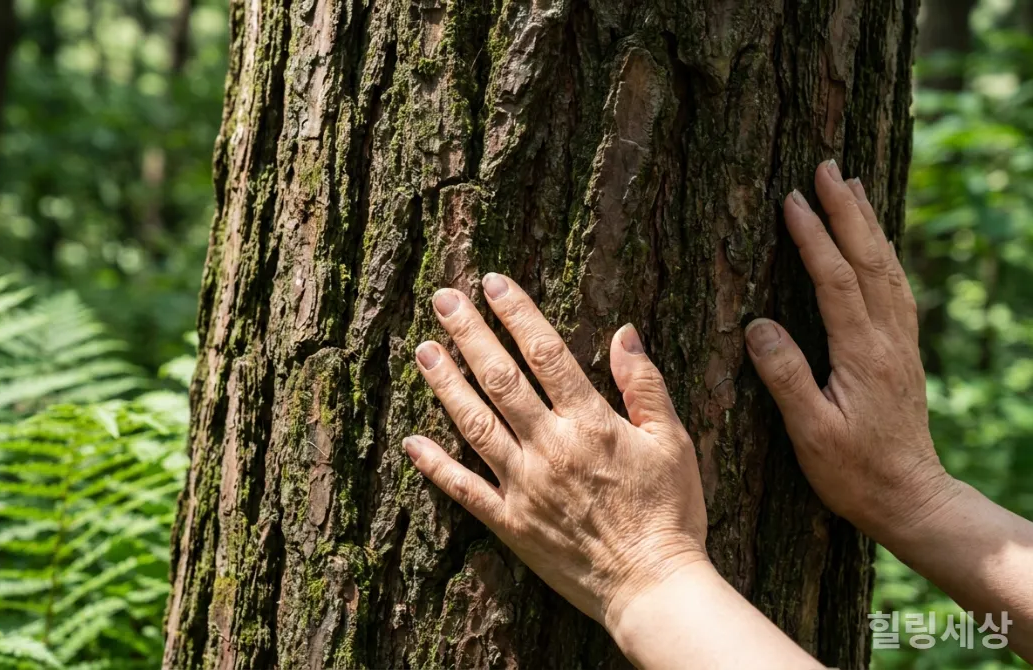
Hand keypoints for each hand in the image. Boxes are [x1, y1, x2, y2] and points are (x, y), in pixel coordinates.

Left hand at [403, 273, 707, 632]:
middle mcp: (549, 448)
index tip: (493, 282)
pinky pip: (463, 489)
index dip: (518, 313)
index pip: (546, 354)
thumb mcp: (672, 442)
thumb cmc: (670, 513)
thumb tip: (624, 332)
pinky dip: (434, 465)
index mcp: (589, 423)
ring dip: (445, 383)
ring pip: (473, 424)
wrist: (653, 587)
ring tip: (422, 349)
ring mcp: (523, 486)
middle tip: (442, 298)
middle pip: (500, 378)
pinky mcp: (509, 523)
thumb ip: (645, 385)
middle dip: (469, 333)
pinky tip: (411, 440)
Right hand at [744, 160, 958, 542]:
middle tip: (829, 167)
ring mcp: (900, 343)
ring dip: (868, 223)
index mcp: (862, 354)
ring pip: (887, 268)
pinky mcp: (902, 351)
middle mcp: (888, 339)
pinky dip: (882, 253)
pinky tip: (874, 242)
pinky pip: (896, 287)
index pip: (836, 281)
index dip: (814, 237)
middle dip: (847, 210)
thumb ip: (786, 377)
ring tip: (852, 185)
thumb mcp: (812, 433)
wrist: (911, 498)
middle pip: (869, 260)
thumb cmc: (855, 473)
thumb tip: (758, 325)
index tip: (792, 199)